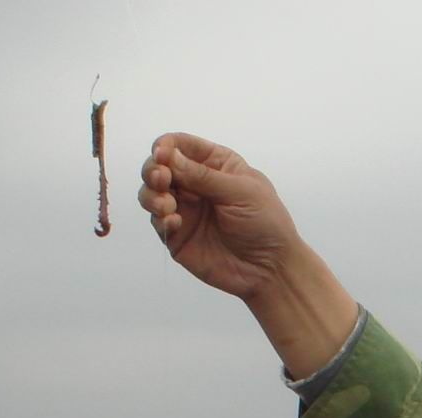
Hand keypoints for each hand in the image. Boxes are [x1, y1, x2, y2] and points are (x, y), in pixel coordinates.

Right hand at [137, 133, 358, 378]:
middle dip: (153, 170)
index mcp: (214, 164)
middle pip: (158, 167)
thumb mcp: (240, 191)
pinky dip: (160, 219)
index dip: (165, 146)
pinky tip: (175, 223)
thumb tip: (168, 156)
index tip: (161, 155)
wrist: (271, 268)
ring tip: (166, 205)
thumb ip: (202, 175)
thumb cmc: (265, 223)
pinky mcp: (178, 236)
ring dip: (151, 195)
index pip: (180, 145)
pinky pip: (158, 222)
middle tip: (161, 180)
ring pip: (151, 193)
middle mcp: (195, 184)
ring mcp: (185, 210)